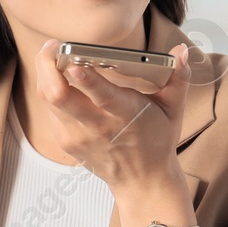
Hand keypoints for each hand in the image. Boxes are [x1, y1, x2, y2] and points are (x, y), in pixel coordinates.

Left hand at [33, 38, 191, 196]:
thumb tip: (182, 52)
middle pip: (59, 95)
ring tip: (52, 55)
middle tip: (53, 46)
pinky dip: (50, 90)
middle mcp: (96, 126)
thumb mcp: (173, 109)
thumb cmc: (157, 141)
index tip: (74, 62)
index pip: (102, 97)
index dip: (86, 79)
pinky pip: (50, 109)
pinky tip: (57, 78)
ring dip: (45, 74)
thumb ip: (177, 78)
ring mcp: (77, 135)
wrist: (141, 180)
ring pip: (49, 99)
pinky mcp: (66, 140)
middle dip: (48, 66)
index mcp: (125, 114)